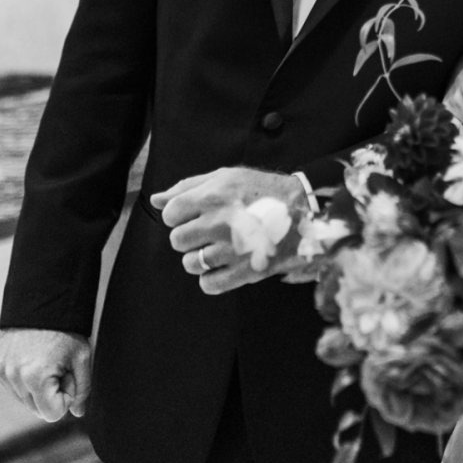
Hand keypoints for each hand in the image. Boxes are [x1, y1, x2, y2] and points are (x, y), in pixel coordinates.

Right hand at [0, 328, 91, 420]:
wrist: (43, 301)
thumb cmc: (67, 330)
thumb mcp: (82, 358)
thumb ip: (82, 389)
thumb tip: (78, 413)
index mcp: (36, 377)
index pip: (52, 414)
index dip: (65, 398)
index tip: (69, 377)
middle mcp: (13, 377)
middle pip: (36, 409)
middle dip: (51, 394)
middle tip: (59, 367)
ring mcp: (1, 370)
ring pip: (23, 399)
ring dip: (36, 387)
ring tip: (45, 360)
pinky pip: (11, 385)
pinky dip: (23, 378)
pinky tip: (32, 358)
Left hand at [150, 166, 308, 293]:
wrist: (305, 210)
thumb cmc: (264, 189)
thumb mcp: (227, 176)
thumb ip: (188, 187)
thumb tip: (156, 200)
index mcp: (212, 196)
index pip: (170, 214)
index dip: (180, 216)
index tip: (195, 215)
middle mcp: (218, 222)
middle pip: (177, 241)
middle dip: (189, 237)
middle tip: (209, 232)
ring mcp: (231, 249)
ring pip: (190, 264)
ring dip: (200, 258)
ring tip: (220, 248)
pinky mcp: (244, 272)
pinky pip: (208, 285)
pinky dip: (212, 279)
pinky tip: (225, 266)